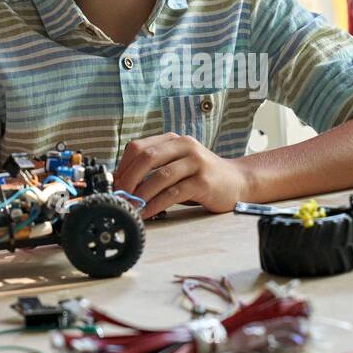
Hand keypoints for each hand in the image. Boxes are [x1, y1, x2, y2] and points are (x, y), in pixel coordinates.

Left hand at [112, 132, 249, 219]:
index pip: (138, 147)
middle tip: (119, 197)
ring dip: (140, 195)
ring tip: (130, 208)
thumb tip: (121, 183)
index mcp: (174, 140)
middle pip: (146, 158)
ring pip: (159, 176)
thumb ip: (154, 168)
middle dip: (128, 179)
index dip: (122, 167)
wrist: (238, 182)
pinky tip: (148, 213)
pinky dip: (156, 204)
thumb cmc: (202, 176)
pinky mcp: (203, 181)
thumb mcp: (177, 165)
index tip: (114, 185)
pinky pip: (173, 193)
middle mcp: (185, 146)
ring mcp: (196, 162)